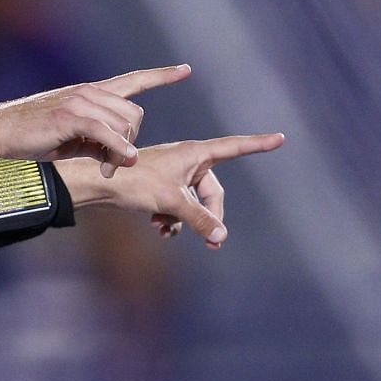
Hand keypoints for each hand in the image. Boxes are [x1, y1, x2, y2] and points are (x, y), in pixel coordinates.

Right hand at [0, 64, 190, 177]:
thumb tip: (121, 153)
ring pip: (124, 123)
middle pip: (135, 113)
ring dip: (121, 151)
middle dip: (132, 141)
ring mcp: (80, 101)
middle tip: (114, 164)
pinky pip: (106, 131)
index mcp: (91, 93)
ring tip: (105, 167)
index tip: (185, 70)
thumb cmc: (33, 136)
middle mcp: (90, 92)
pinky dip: (118, 147)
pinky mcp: (70, 116)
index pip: (133, 80)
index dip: (160, 76)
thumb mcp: (72, 137)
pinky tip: (121, 159)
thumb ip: (99, 139)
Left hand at [72, 131, 285, 246]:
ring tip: (168, 231)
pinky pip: (178, 206)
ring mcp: (174, 174)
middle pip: (213, 191)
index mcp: (195, 153)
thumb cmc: (136, 183)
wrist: (100, 183)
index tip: (280, 138)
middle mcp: (188, 161)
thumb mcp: (172, 201)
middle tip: (212, 242)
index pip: (235, 147)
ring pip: (194, 203)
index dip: (258, 144)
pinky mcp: (162, 186)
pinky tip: (159, 228)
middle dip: (210, 215)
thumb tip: (221, 238)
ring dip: (186, 220)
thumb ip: (199, 219)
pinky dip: (173, 219)